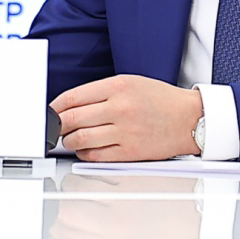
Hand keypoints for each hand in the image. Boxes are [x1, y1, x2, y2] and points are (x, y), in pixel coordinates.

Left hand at [51, 75, 201, 161]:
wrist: (188, 118)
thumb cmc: (159, 99)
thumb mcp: (130, 82)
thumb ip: (100, 92)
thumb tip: (71, 105)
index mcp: (117, 86)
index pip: (73, 97)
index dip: (56, 106)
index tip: (51, 111)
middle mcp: (119, 108)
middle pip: (73, 119)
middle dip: (59, 125)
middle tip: (55, 127)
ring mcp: (124, 131)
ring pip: (81, 139)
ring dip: (69, 141)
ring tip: (69, 139)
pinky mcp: (129, 152)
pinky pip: (96, 156)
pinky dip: (85, 154)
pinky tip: (85, 149)